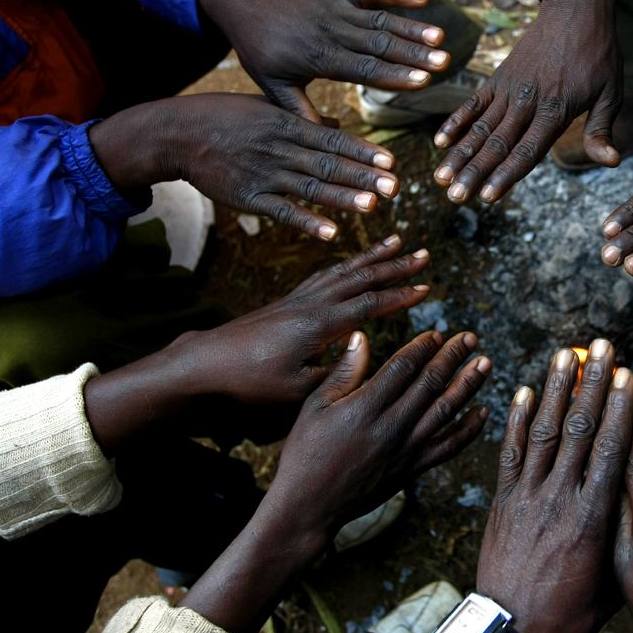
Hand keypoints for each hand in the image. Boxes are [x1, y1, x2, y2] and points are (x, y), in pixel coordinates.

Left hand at [82, 238, 431, 450]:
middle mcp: (311, 304)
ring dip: (372, 257)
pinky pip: (324, 274)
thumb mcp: (296, 390)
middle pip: (361, 278)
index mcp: (318, 325)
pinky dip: (345, 263)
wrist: (205, 363)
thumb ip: (334, 373)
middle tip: (424, 254)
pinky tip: (353, 262)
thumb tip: (364, 353)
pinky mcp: (287, 300)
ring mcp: (298, 299)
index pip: (369, 305)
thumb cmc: (250, 382)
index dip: (400, 296)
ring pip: (343, 271)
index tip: (426, 288)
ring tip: (396, 242)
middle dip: (395, 266)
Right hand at [90, 94, 399, 239]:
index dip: (362, 151)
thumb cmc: (224, 117)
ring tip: (372, 206)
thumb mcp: (264, 106)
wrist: (177, 133)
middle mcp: (279, 148)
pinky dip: (306, 222)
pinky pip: (282, 212)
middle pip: (327, 164)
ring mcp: (264, 174)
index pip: (332, 139)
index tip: (390, 160)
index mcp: (286, 124)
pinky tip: (330, 232)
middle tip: (395, 186)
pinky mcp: (248, 197)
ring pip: (309, 188)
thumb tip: (339, 126)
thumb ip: (303, 119)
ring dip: (342, 198)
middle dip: (363, 176)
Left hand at [198, 0, 449, 121]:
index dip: (394, 75)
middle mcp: (332, 31)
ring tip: (440, 37)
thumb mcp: (272, 85)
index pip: (363, 69)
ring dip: (412, 27)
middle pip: (379, 44)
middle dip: (413, 53)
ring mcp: (336, 9)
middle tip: (443, 61)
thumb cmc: (258, 49)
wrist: (242, 1)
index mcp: (318, 58)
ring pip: (380, 19)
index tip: (423, 82)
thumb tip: (324, 140)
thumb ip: (299, 110)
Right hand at [268, 329, 490, 539]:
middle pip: (430, 383)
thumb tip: (362, 337)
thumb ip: (343, 372)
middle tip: (471, 338)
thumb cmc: (305, 452)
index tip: (437, 334)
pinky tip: (484, 411)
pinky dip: (470, 429)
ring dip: (468, 385)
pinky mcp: (413, 470)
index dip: (423, 347)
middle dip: (453, 357)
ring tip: (485, 363)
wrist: (310, 505)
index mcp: (365, 407)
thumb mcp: (314, 406)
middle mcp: (391, 426)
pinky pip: (449, 447)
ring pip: (445, 411)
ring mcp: (406, 449)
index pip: (403, 367)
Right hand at [433, 0, 621, 203]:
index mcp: (555, 109)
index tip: (486, 197)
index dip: (505, 175)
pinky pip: (474, 102)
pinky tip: (440, 142)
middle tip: (453, 198)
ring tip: (441, 179)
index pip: (527, 151)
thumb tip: (612, 162)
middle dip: (474, 173)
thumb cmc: (599, 53)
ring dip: (460, 154)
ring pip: (480, 128)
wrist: (577, 8)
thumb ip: (602, 130)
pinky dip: (456, 121)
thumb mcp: (611, 92)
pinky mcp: (499, 77)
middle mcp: (527, 101)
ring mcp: (510, 88)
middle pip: (497, 144)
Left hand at [477, 340, 632, 632]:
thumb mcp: (613, 585)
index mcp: (593, 519)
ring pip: (543, 432)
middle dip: (593, 384)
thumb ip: (628, 540)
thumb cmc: (568, 618)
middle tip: (603, 347)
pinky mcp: (501, 503)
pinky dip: (515, 419)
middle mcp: (559, 499)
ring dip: (556, 389)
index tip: (632, 376)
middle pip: (579, 430)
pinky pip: (509, 453)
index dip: (622, 410)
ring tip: (566, 353)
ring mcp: (526, 498)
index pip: (612, 452)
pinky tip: (524, 390)